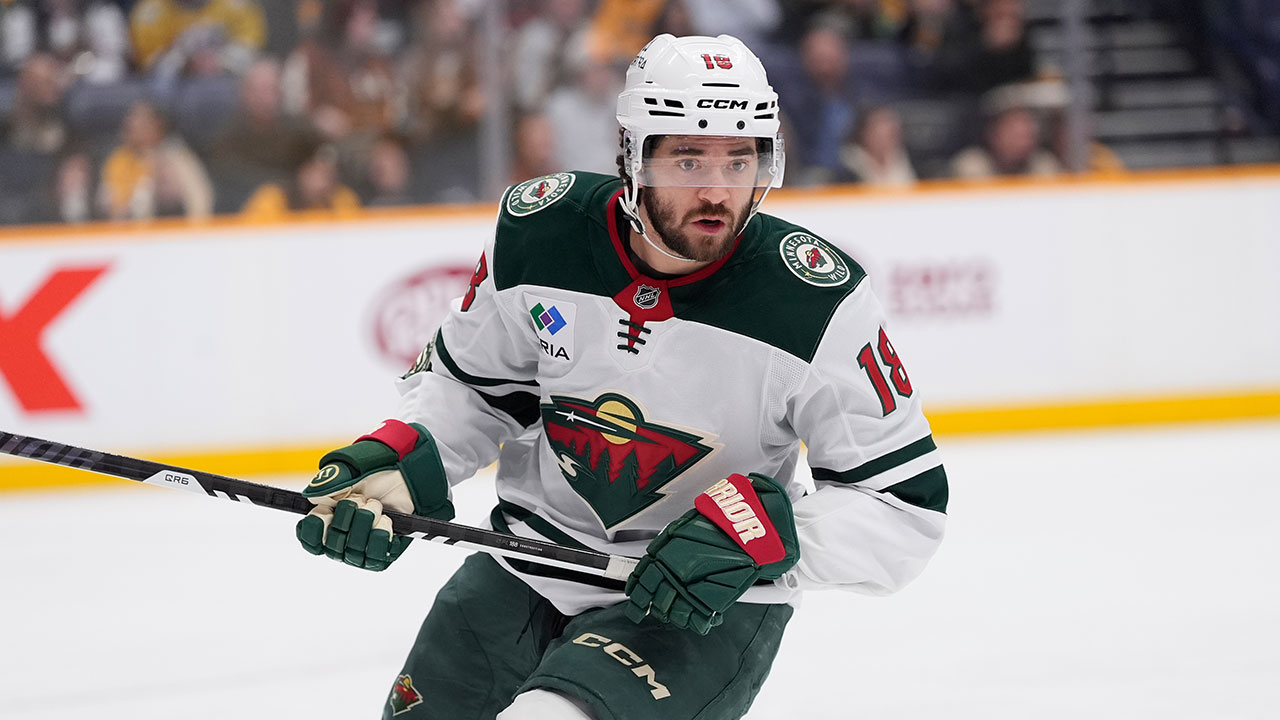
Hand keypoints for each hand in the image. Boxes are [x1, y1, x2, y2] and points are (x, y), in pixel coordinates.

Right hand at [296, 420, 452, 570]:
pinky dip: (380, 536)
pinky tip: (385, 521)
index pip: (309, 540)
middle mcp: (340, 538)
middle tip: (361, 499)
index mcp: (325, 519)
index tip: (326, 511)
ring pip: (353, 551)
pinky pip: (374, 557)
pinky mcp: (381, 554)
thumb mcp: (346, 471)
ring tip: (376, 506)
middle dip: (347, 517)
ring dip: (366, 523)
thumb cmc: (374, 472)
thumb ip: (325, 483)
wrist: (404, 475)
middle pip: (331, 545)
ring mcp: (360, 548)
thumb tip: (312, 498)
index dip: (315, 528)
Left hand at [624, 473, 798, 633]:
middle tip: (652, 610)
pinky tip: (698, 619)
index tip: (636, 598)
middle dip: (652, 607)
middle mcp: (674, 573)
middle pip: (653, 600)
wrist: (754, 529)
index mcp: (664, 552)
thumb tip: (660, 557)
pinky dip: (696, 623)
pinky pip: (697, 622)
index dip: (636, 592)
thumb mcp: (689, 525)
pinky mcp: (712, 602)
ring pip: (672, 614)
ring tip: (678, 613)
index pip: (640, 580)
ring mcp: (692, 589)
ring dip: (673, 615)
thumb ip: (672, 543)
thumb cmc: (724, 522)